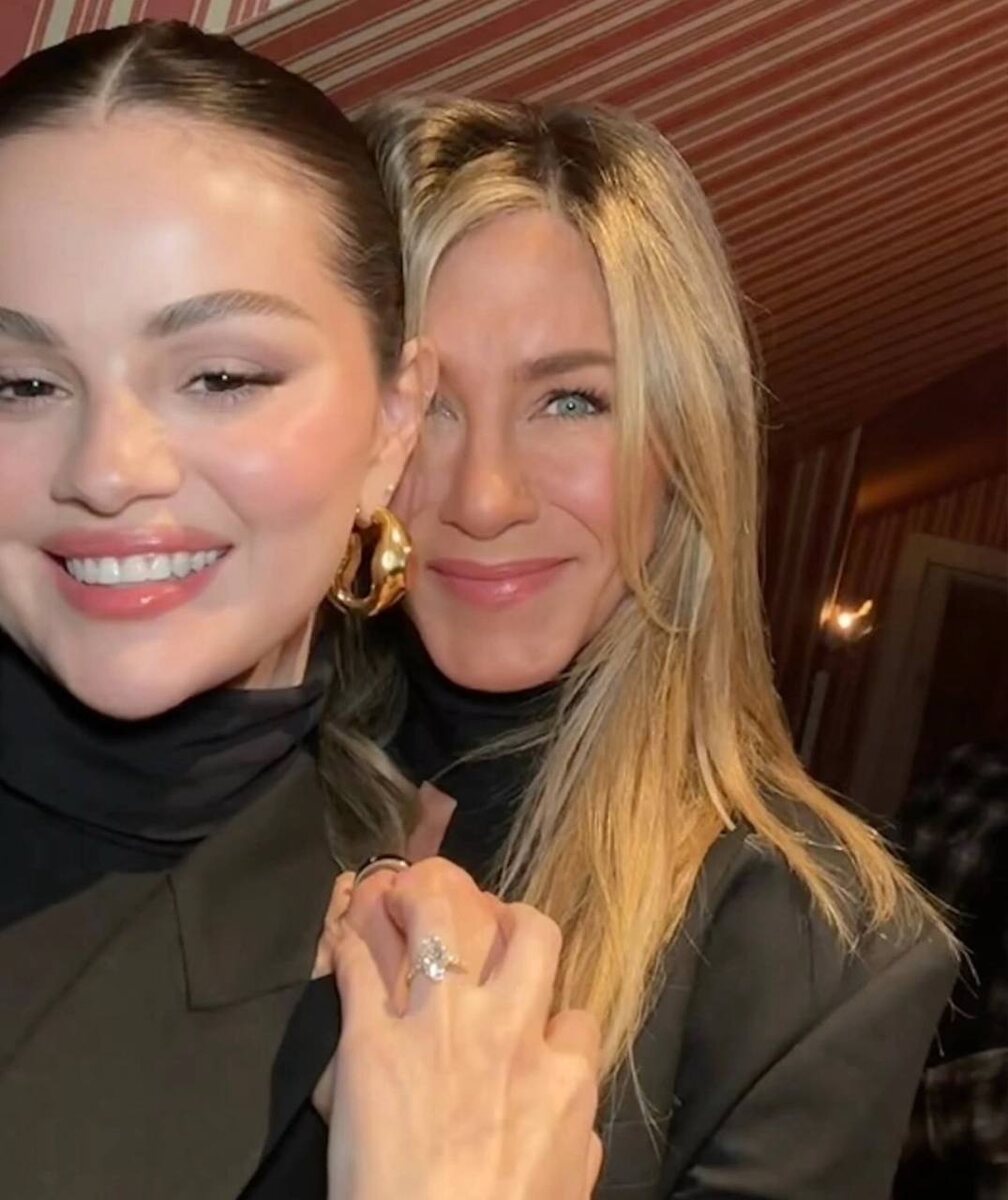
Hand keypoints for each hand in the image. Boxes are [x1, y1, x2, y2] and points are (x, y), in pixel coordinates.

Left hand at [323, 858, 602, 1199]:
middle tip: (493, 922)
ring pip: (441, 922)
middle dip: (515, 919)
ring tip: (411, 889)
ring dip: (426, 897)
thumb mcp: (568, 1189)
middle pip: (530, 935)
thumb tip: (576, 1117)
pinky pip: (360, 971)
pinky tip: (347, 930)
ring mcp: (438, 1026)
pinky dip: (351, 945)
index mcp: (563, 1077)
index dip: (558, 1017)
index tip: (541, 1025)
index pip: (577, 1015)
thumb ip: (577, 1139)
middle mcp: (509, 1031)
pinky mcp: (370, 1040)